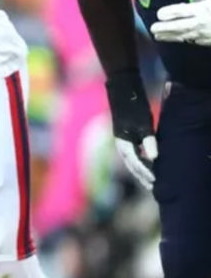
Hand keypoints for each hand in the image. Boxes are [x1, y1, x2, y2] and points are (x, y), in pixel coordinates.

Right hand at [105, 70, 156, 191]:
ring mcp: (124, 140)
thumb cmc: (134, 105)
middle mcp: (122, 144)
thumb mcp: (143, 123)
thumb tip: (155, 158)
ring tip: (152, 180)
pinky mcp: (128, 135)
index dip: (146, 173)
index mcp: (123, 143)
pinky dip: (143, 160)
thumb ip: (148, 141)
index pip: (135, 163)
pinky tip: (151, 162)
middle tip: (154, 188)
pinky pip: (135, 153)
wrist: (123, 89)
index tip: (155, 182)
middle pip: (132, 166)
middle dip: (142, 177)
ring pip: (133, 160)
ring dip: (142, 171)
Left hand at [151, 0, 210, 45]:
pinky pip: (193, 41)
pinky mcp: (208, 41)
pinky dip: (182, 40)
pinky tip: (175, 39)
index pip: (182, 11)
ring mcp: (205, 33)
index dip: (169, 13)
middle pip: (179, 26)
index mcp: (203, 9)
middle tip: (153, 29)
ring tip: (157, 36)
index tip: (159, 14)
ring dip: (170, 37)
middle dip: (165, 28)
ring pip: (184, 36)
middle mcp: (201, 22)